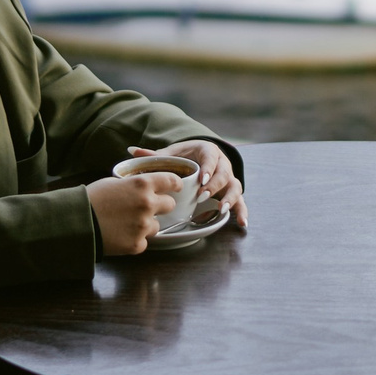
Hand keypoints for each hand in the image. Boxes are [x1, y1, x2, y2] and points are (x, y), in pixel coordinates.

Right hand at [88, 172, 179, 256]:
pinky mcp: (137, 244)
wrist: (76, 223)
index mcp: (142, 184)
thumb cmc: (91, 199)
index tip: (176, 187)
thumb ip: (133, 185)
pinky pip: (144, 242)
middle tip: (145, 208)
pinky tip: (120, 235)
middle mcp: (147, 203)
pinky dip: (135, 240)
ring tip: (126, 224)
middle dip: (160, 205)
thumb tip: (143, 188)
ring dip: (147, 224)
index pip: (171, 181)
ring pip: (157, 225)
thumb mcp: (113, 182)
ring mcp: (143, 226)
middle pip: (169, 204)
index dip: (175, 184)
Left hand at [130, 140, 247, 229]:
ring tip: (221, 210)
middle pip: (224, 174)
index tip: (200, 180)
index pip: (211, 158)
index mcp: (208, 151)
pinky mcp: (231, 191)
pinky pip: (240, 201)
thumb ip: (154, 156)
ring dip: (229, 199)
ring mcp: (228, 178)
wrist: (200, 156)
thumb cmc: (184, 156)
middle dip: (214, 186)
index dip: (207, 169)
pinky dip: (242, 211)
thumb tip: (132, 151)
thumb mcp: (172, 154)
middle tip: (202, 196)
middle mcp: (222, 164)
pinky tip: (242, 223)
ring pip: (235, 187)